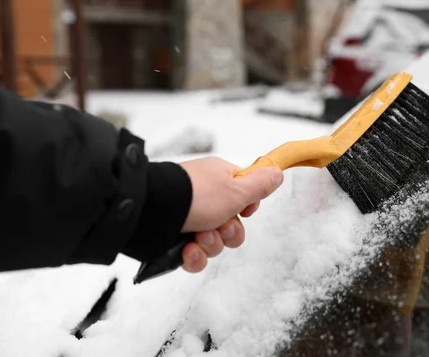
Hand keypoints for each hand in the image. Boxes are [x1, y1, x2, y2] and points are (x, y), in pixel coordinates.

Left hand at [177, 157, 283, 272]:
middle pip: (232, 224)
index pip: (244, 195)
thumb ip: (260, 185)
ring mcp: (189, 218)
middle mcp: (206, 198)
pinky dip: (194, 256)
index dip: (247, 208)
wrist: (151, 211)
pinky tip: (188, 251)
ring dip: (210, 244)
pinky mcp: (174, 238)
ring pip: (214, 242)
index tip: (243, 210)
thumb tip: (277, 171)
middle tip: (220, 226)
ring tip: (198, 236)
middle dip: (229, 232)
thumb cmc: (196, 195)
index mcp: (220, 179)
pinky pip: (195, 255)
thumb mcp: (236, 189)